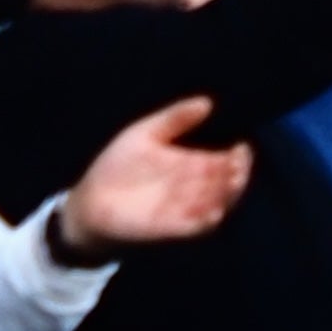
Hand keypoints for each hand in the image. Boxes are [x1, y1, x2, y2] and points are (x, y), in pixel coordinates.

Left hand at [59, 95, 255, 249]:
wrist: (89, 200)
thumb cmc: (117, 166)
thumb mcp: (144, 133)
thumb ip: (175, 118)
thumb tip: (208, 102)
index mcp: (192, 163)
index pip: (226, 160)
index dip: (239, 156)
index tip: (242, 148)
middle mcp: (193, 186)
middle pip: (227, 183)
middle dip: (238, 175)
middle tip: (237, 167)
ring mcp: (183, 208)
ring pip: (218, 204)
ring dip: (227, 197)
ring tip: (230, 185)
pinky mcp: (170, 228)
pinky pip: (195, 227)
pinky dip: (206, 222)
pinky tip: (213, 213)